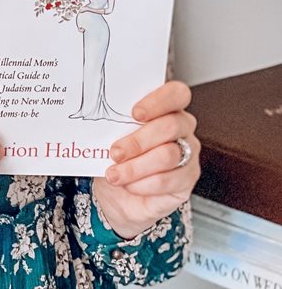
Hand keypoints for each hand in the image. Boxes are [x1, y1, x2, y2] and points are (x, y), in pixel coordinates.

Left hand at [93, 80, 200, 239]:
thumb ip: (114, 124)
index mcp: (166, 108)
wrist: (119, 195)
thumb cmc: (118, 157)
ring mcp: (188, 153)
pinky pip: (168, 180)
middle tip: (115, 152)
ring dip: (136, 166)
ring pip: (168, 155)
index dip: (158, 101)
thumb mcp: (111, 136)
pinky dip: (143, 184)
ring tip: (115, 174)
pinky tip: (129, 185)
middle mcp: (182, 127)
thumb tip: (100, 120)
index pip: (176, 93)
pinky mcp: (187, 179)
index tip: (135, 113)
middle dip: (138, 140)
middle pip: (171, 125)